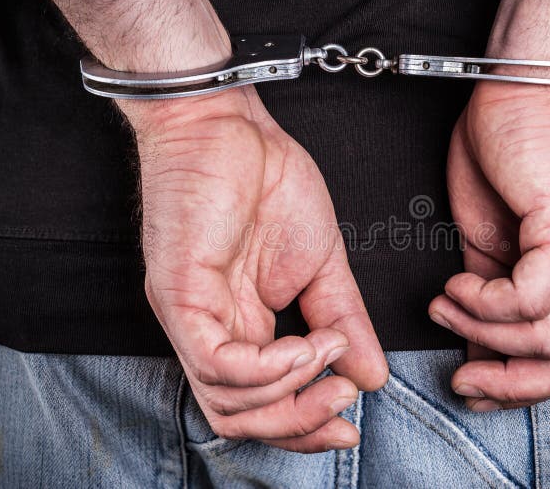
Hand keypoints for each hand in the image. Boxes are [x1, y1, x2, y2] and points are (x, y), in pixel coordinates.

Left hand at [127, 87, 387, 451]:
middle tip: (344, 400)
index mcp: (243, 324)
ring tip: (327, 351)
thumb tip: (370, 371)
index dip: (306, 423)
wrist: (230, 125)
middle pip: (241, 416)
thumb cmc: (265, 180)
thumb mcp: (323, 262)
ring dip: (290, 391)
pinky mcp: (178, 295)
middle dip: (299, 423)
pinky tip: (302, 344)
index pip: (264, 400)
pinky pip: (216, 362)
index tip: (350, 422)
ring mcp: (191, 316)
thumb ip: (344, 319)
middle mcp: (212, 330)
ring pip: (226, 401)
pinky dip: (267, 368)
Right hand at [429, 82, 549, 409]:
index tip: (477, 387)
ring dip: (484, 333)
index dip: (527, 387)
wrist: (521, 83)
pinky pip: (532, 298)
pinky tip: (458, 284)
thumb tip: (475, 348)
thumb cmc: (508, 151)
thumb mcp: (493, 243)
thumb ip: (491, 299)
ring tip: (447, 304)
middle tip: (463, 378)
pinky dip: (486, 304)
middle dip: (512, 384)